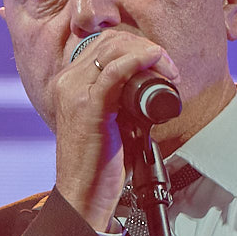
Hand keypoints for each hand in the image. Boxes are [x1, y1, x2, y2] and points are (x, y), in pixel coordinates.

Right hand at [49, 29, 181, 231]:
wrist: (83, 194)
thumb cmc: (98, 164)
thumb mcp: (109, 121)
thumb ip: (121, 100)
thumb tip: (150, 86)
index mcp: (69, 83)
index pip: (104, 44)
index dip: (136, 46)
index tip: (160, 63)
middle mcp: (67, 82)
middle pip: (110, 41)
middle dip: (145, 46)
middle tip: (169, 68)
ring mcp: (74, 92)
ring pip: (113, 50)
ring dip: (148, 53)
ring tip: (168, 71)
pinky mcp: (87, 106)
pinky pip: (115, 71)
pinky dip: (139, 60)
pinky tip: (156, 62)